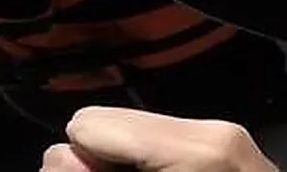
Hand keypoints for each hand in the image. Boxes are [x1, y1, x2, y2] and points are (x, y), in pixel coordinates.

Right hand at [40, 108, 276, 171]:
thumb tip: (60, 160)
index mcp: (193, 150)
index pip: (90, 126)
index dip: (80, 164)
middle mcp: (210, 130)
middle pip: (109, 123)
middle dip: (100, 162)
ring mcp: (223, 133)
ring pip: (134, 130)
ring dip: (125, 164)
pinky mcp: (226, 143)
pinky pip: (162, 141)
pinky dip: (151, 164)